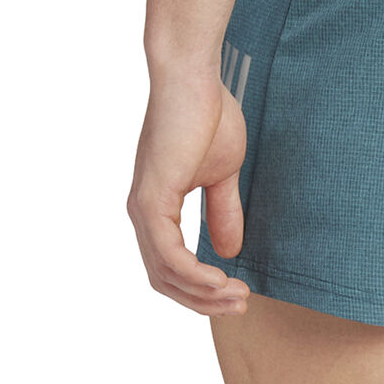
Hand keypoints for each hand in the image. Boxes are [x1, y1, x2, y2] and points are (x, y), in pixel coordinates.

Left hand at [127, 69, 251, 315]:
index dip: (202, 289)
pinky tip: (222, 279)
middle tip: (240, 305)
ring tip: (238, 296)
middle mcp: (142, 213)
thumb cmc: (207, 114)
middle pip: (164, 280)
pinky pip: (169, 256)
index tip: (238, 293)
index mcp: (156, 207)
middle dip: (203, 301)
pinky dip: (196, 276)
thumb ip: (223, 212)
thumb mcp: (223, 175)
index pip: (169, 267)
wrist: (193, 78)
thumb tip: (230, 251)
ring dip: (204, 293)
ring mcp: (143, 208)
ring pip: (165, 274)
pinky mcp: (152, 200)